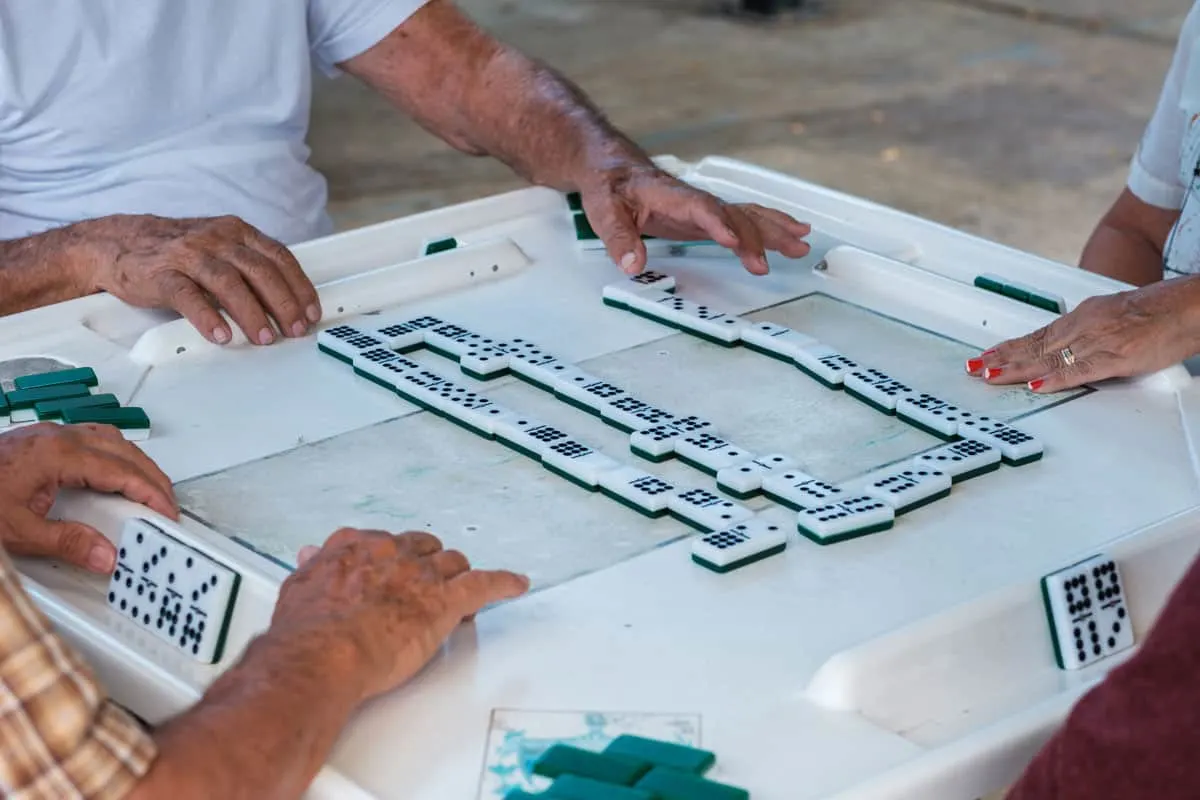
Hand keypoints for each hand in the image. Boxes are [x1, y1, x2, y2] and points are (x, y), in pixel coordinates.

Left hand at [0, 424, 178, 571]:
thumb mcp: (17, 531)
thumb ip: (67, 543)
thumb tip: (106, 555)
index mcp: (59, 455)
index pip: (121, 471)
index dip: (150, 492)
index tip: (167, 512)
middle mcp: (58, 437)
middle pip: (123, 450)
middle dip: (151, 478)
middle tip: (166, 506)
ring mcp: (49, 434)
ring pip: (110, 440)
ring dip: (134, 464)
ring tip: (146, 490)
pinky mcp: (40, 439)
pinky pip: (92, 438)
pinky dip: (113, 455)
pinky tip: (112, 472)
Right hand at [80, 214, 320, 345]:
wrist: (116, 243)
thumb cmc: (177, 251)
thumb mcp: (219, 247)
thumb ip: (250, 266)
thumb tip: (288, 301)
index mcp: (235, 232)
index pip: (278, 257)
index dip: (299, 286)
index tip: (311, 312)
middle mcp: (215, 239)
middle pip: (259, 270)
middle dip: (282, 303)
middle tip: (294, 330)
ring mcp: (188, 255)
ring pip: (227, 282)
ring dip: (251, 312)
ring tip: (264, 337)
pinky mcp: (161, 274)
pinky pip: (188, 296)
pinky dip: (207, 316)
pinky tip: (221, 335)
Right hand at [273, 528, 528, 701]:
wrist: (322, 654)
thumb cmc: (307, 631)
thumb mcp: (298, 588)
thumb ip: (312, 568)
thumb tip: (311, 555)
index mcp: (358, 548)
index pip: (384, 543)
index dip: (393, 559)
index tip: (394, 568)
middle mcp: (393, 554)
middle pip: (424, 549)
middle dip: (428, 566)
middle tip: (426, 587)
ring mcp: (422, 577)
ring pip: (453, 564)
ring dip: (457, 577)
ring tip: (461, 592)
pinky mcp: (445, 602)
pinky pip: (485, 584)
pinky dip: (503, 583)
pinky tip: (516, 584)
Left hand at [579, 165, 811, 275]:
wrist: (612, 167)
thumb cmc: (611, 185)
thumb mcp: (604, 211)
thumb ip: (619, 238)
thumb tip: (632, 265)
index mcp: (670, 195)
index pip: (700, 208)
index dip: (718, 224)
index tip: (734, 242)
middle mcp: (695, 199)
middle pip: (732, 215)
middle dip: (756, 237)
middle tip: (770, 260)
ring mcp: (705, 207)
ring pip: (747, 215)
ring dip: (775, 230)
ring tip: (801, 245)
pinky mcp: (708, 216)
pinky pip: (745, 218)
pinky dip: (770, 225)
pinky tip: (792, 233)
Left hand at [967, 277, 1199, 391]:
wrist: (1187, 306)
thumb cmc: (1156, 313)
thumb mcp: (1111, 318)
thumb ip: (1087, 334)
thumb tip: (1066, 351)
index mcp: (1083, 317)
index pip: (1037, 335)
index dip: (1009, 347)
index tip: (986, 357)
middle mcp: (1085, 326)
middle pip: (1035, 346)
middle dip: (1002, 358)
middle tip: (974, 368)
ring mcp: (1099, 341)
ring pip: (1049, 357)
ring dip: (1017, 368)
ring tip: (991, 376)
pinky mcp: (1117, 356)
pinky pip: (1081, 369)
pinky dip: (1056, 378)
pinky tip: (1036, 385)